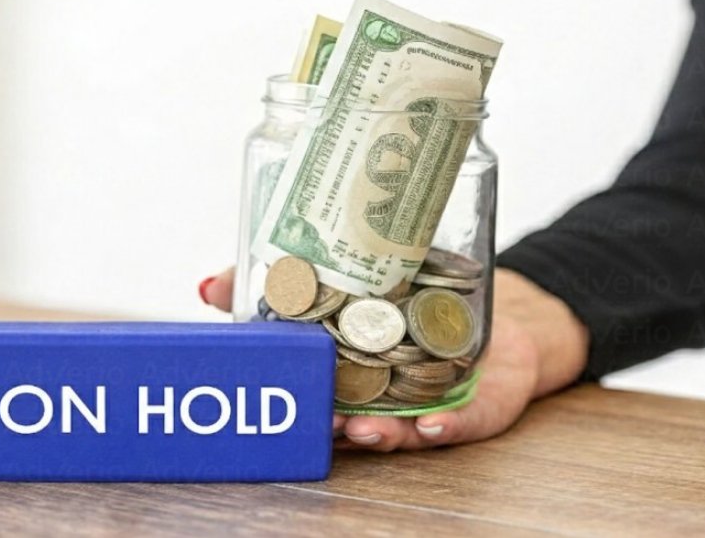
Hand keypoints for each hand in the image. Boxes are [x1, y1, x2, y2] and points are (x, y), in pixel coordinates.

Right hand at [198, 267, 586, 450]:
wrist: (500, 291)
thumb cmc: (412, 291)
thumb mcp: (344, 271)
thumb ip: (275, 280)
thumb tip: (204, 287)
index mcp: (350, 370)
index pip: (315, 392)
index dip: (294, 399)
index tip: (272, 401)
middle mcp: (387, 394)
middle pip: (354, 417)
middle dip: (333, 424)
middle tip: (317, 421)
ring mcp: (433, 400)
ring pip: (403, 428)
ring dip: (381, 433)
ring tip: (364, 429)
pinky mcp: (480, 403)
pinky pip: (468, 419)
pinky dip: (451, 425)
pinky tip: (434, 423)